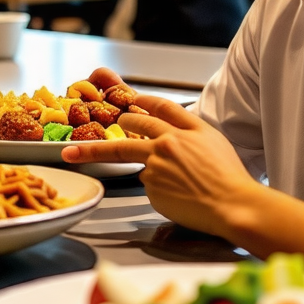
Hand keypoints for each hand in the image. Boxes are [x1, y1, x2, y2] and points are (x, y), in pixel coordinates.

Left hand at [62, 91, 258, 236]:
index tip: (132, 99)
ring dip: (100, 152)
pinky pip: (147, 183)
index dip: (144, 101)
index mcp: (188, 128)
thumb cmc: (230, 178)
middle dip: (113, 122)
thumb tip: (168, 135)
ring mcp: (156, 163)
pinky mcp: (151, 185)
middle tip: (99, 121)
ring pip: (130, 154)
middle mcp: (168, 141)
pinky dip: (156, 187)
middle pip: (134, 124)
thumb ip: (190, 134)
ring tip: (72, 153)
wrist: (231, 203)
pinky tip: (175, 196)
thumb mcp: (215, 143)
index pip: (161, 107)